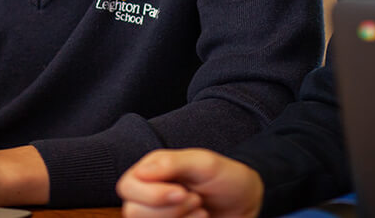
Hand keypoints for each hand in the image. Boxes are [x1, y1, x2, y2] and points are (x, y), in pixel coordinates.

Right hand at [118, 149, 263, 217]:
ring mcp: (158, 216)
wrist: (246, 202)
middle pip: (133, 211)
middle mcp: (148, 196)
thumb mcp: (204, 163)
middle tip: (195, 200)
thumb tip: (141, 172)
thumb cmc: (225, 177)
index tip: (182, 191)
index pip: (127, 187)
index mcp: (150, 172)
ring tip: (201, 211)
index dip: (152, 194)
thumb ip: (172, 163)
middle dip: (169, 209)